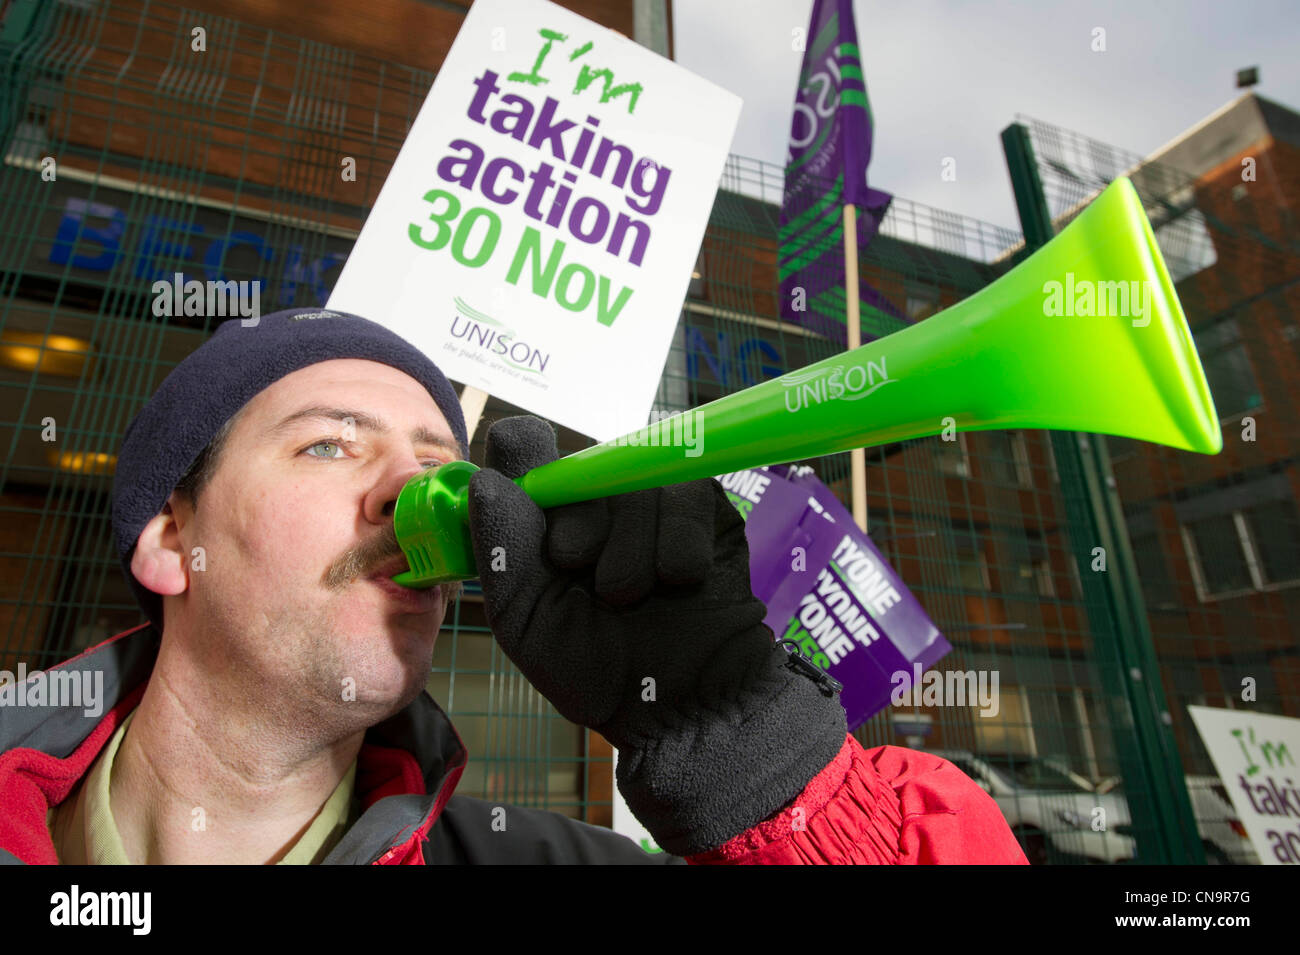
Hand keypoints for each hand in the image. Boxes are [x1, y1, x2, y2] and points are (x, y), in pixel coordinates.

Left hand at [466, 415, 845, 854]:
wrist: (679, 707)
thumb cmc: (596, 668)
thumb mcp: (527, 620)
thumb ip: (502, 548)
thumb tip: (486, 478)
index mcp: (542, 515)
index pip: (522, 446)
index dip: (525, 469)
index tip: (537, 526)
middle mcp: (594, 495)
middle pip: (581, 463)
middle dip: (582, 527)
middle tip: (595, 586)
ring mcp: (650, 496)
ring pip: (635, 484)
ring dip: (633, 554)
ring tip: (637, 598)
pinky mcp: (703, 504)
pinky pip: (686, 495)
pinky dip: (679, 546)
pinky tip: (680, 582)